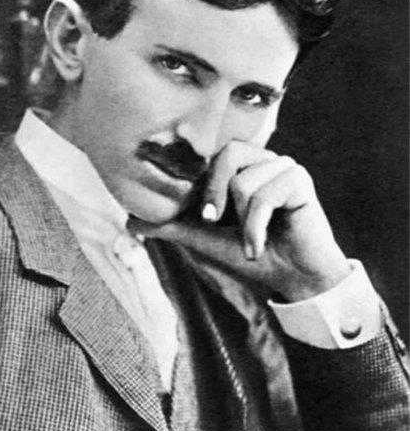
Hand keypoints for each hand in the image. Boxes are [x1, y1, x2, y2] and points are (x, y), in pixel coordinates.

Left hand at [129, 141, 350, 301]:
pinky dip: (255, 228)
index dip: (200, 182)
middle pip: (227, 154)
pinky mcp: (299, 180)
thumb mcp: (204, 238)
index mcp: (240, 166)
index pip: (211, 153)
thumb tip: (129, 221)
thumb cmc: (250, 253)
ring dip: (241, 222)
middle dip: (215, 194)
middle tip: (215, 221)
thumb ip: (171, 225)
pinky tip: (259, 246)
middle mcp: (261, 160)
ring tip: (249, 240)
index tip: (201, 215)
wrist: (290, 277)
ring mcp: (283, 167)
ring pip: (243, 181)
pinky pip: (263, 196)